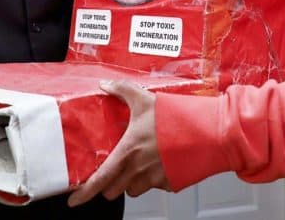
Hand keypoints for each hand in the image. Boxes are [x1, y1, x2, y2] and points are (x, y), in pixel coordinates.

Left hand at [67, 80, 167, 205]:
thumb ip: (122, 90)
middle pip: (113, 190)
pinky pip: (156, 186)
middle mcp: (139, 170)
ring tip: (141, 162)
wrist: (210, 133)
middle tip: (114, 168)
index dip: (84, 192)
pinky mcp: (171, 184)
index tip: (74, 199)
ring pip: (133, 190)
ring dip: (132, 181)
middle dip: (110, 183)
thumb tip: (106, 85)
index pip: (100, 179)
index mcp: (128, 152)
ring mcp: (156, 179)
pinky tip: (162, 161)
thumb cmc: (178, 119)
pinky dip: (155, 178)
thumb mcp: (145, 100)